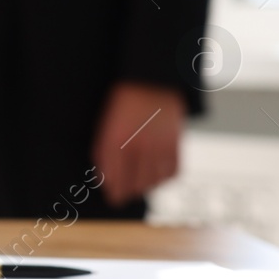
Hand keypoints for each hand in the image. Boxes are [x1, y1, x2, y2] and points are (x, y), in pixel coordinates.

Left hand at [90, 81, 185, 207]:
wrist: (151, 80)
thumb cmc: (123, 100)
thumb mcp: (106, 122)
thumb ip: (104, 149)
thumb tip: (104, 176)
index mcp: (114, 140)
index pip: (113, 178)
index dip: (113, 191)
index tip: (112, 198)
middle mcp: (137, 146)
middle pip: (133, 184)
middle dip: (127, 193)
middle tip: (123, 196)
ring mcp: (157, 146)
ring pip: (152, 182)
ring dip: (144, 188)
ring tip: (138, 188)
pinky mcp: (175, 144)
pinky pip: (172, 173)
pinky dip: (164, 179)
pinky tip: (157, 178)